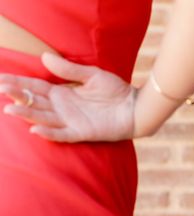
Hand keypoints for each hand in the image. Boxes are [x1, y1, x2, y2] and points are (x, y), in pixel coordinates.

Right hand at [0, 52, 135, 142]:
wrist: (135, 107)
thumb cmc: (115, 91)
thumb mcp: (91, 75)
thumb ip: (69, 70)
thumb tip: (45, 57)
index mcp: (62, 93)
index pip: (34, 87)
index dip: (18, 83)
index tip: (0, 79)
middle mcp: (63, 108)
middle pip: (34, 102)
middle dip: (17, 97)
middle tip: (1, 91)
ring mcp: (71, 121)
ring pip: (44, 118)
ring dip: (27, 114)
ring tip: (10, 109)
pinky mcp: (82, 133)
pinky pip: (62, 134)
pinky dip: (50, 133)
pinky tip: (35, 129)